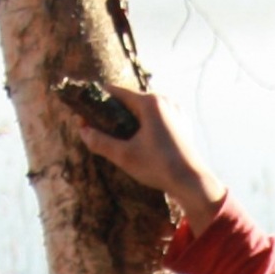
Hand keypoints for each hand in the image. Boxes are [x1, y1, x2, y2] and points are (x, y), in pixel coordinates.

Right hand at [76, 88, 227, 234]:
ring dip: (128, 117)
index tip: (85, 110)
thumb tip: (83, 131)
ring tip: (114, 133)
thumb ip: (100, 142)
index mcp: (150, 103)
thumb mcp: (124, 156)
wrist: (191, 181)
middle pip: (130, 100)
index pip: (116, 92)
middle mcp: (164, 101)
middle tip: (97, 125)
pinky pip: (156, 118)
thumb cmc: (158, 167)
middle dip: (112, 111)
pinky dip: (144, 124)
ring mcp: (175, 111)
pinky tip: (136, 139)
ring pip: (144, 109)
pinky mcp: (181, 122)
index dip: (98, 100)